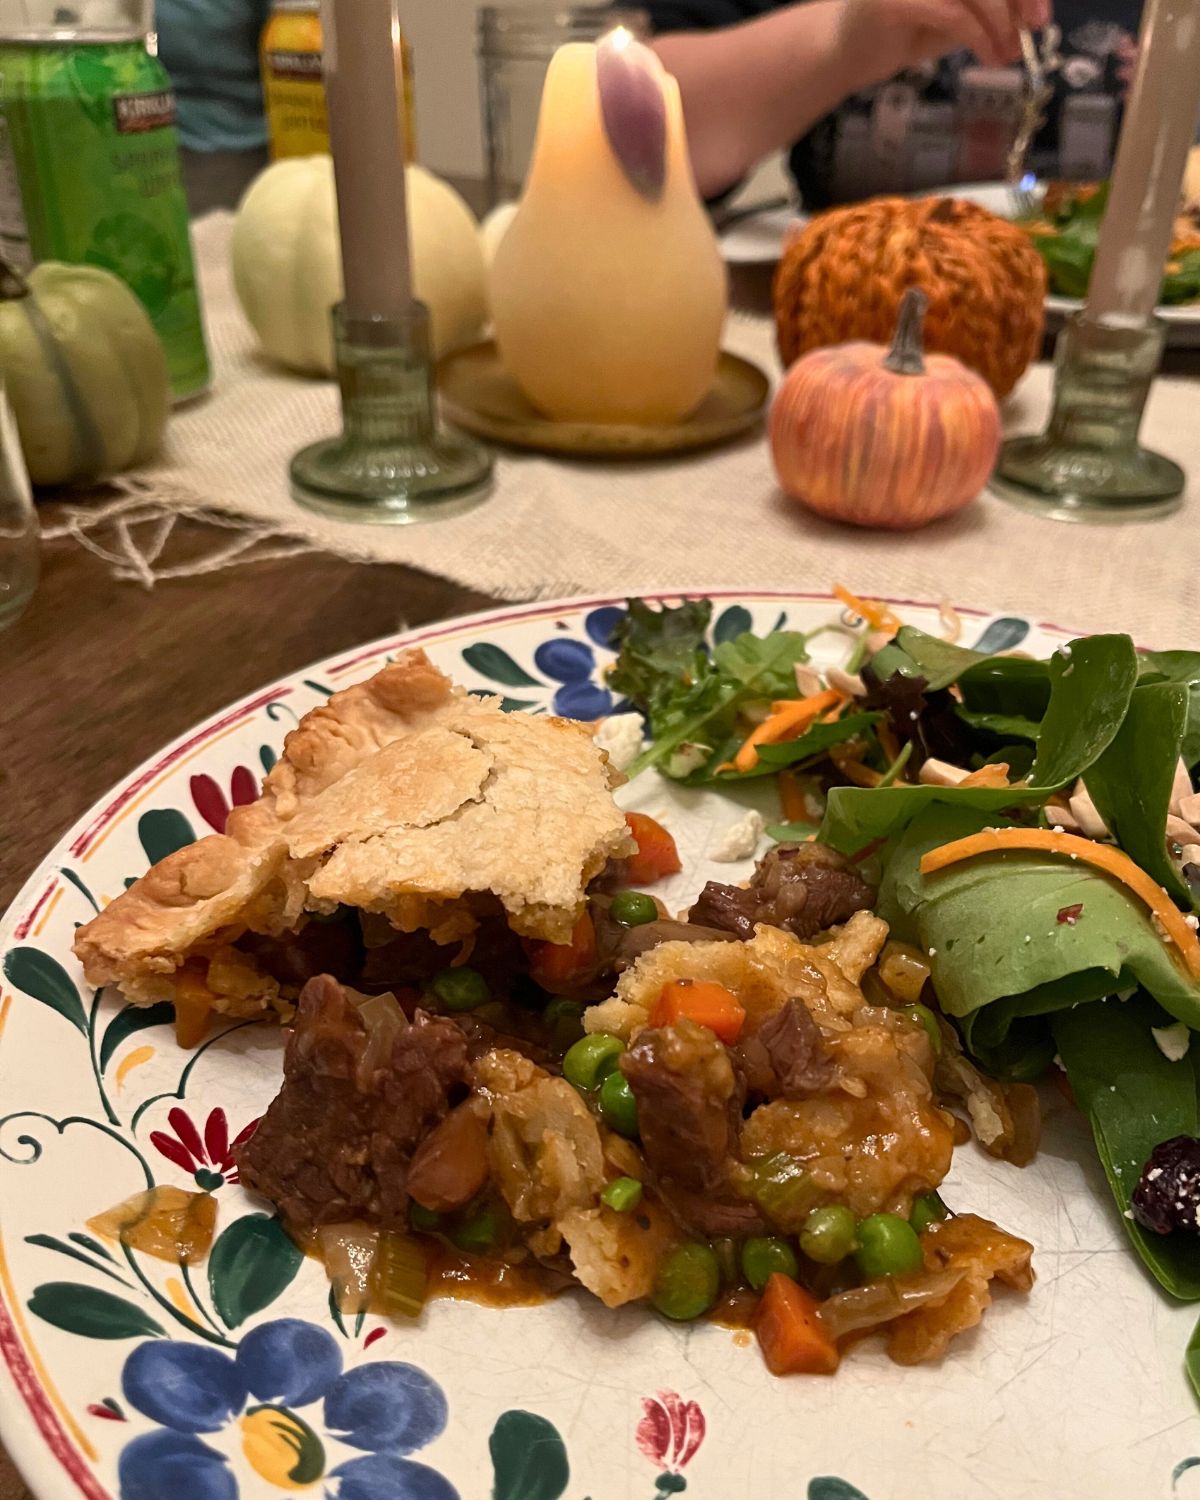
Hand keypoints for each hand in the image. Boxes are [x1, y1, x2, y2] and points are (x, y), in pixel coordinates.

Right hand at [837, 0, 1049, 83]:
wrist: (845, 53)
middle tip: (1034, 28)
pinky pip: (953, 13)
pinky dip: (979, 36)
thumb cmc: (901, 30)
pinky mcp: (896, 0)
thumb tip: (1031, 14)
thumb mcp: (957, 15)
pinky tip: (988, 56)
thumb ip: (990, 9)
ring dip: (1001, 22)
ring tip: (1005, 54)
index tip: (1040, 12)